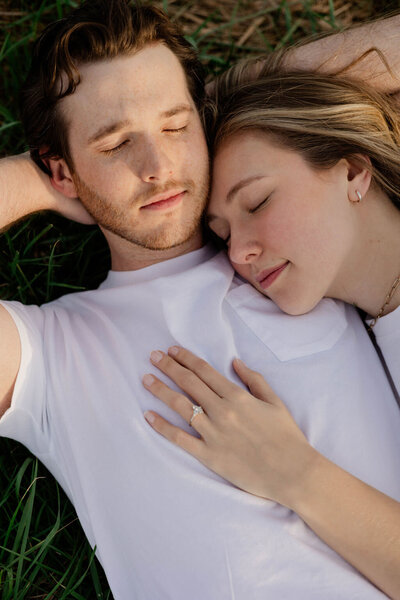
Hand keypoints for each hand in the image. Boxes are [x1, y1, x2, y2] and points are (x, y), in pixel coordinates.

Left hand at [142, 347, 317, 507]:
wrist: (292, 471)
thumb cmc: (286, 436)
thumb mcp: (274, 401)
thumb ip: (254, 379)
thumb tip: (234, 362)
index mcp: (237, 396)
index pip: (204, 371)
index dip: (185, 358)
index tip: (171, 351)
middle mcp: (222, 410)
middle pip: (189, 383)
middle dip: (168, 367)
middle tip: (153, 356)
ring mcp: (213, 433)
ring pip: (180, 405)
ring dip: (160, 390)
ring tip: (146, 378)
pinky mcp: (208, 455)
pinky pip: (180, 438)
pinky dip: (162, 426)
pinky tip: (148, 415)